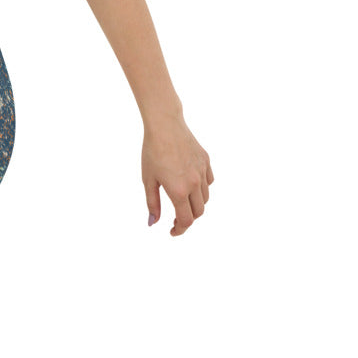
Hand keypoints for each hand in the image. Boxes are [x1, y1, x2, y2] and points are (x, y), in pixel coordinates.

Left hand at [141, 113, 213, 236]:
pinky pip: (209, 182)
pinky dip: (202, 190)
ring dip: (195, 205)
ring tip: (181, 203)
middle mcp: (194, 183)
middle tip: (175, 220)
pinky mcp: (206, 161)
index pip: (186, 220)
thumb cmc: (152, 153)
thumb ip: (152, 204)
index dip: (180, 230)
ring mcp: (202, 172)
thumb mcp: (148, 181)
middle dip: (188, 220)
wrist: (165, 126)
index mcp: (178, 190)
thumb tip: (153, 223)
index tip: (173, 232)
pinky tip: (190, 187)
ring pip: (205, 198)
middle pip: (198, 212)